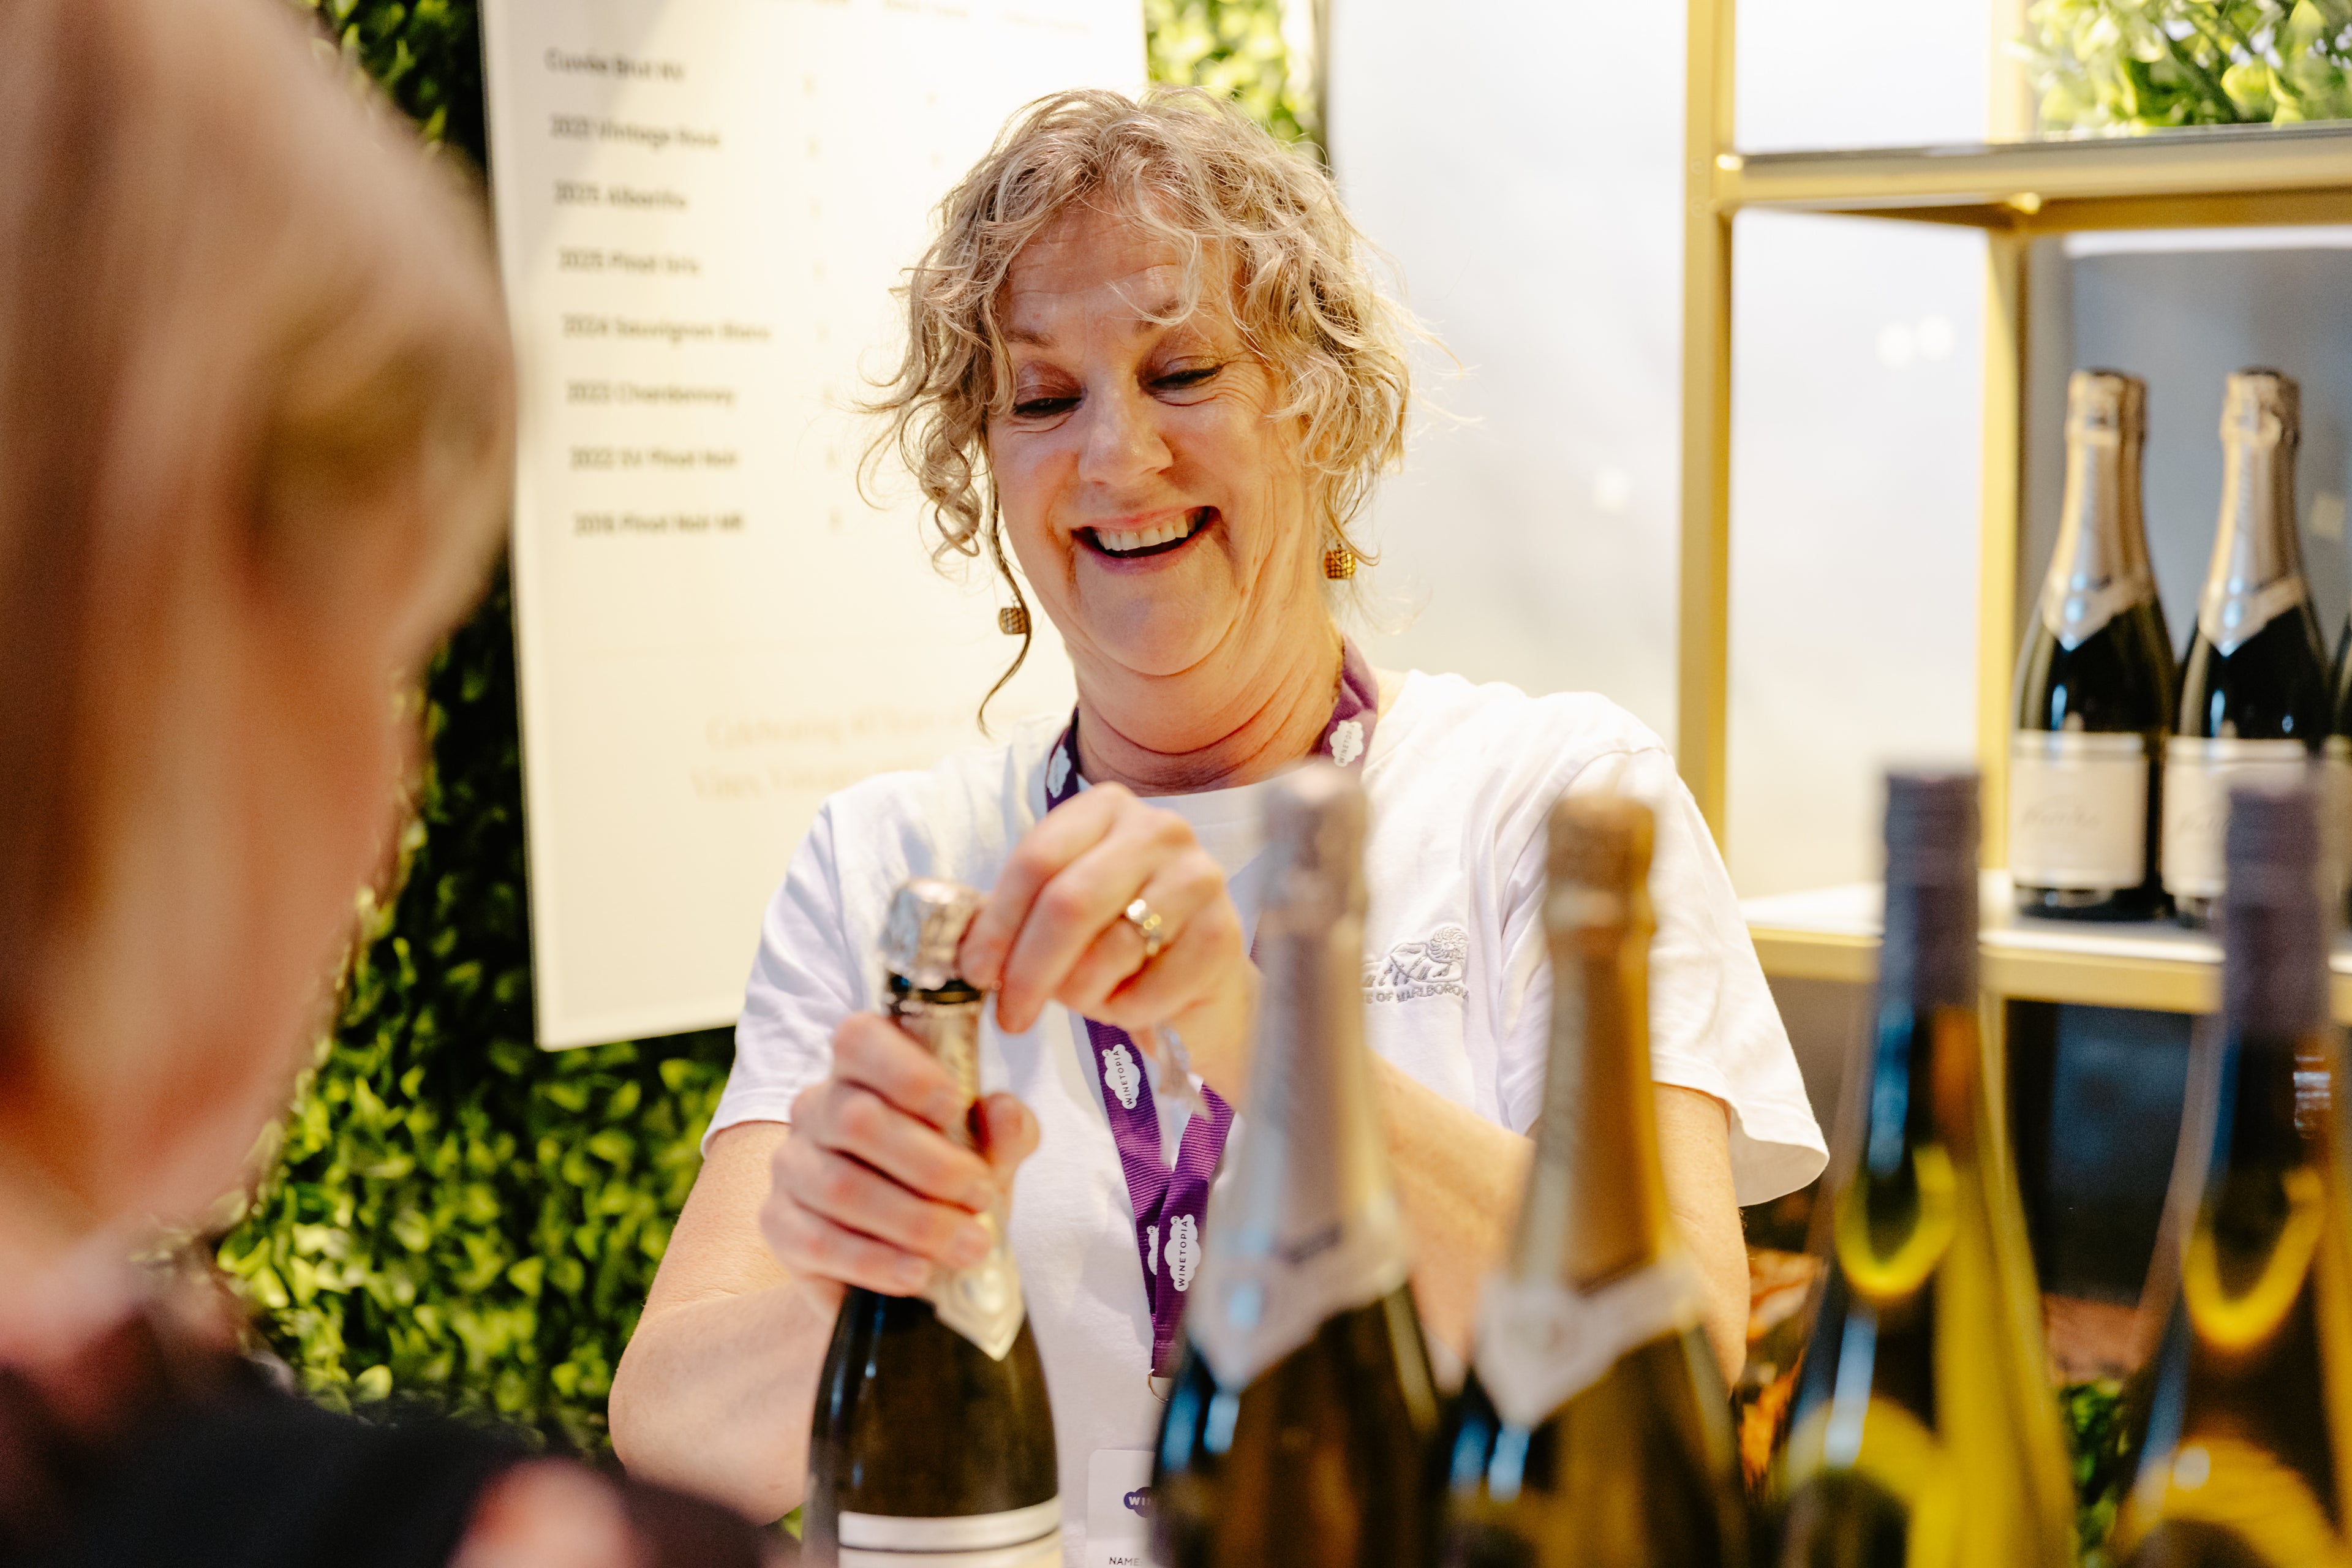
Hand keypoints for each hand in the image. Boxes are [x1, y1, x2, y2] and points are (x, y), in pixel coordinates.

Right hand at [761, 1013, 1038, 1307]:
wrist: (908, 1262)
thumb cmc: (947, 1188)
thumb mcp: (989, 1157)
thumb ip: (1004, 1132)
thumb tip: (1005, 1111)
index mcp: (864, 1070)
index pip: (859, 1039)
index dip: (904, 1069)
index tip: (952, 1105)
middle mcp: (817, 1107)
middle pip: (857, 1119)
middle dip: (931, 1164)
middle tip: (981, 1197)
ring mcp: (791, 1164)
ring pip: (841, 1185)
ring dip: (914, 1221)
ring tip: (967, 1246)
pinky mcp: (778, 1223)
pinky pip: (819, 1240)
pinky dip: (876, 1261)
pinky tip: (917, 1273)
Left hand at [957, 783, 1257, 1103]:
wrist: (1201, 975)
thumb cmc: (1119, 937)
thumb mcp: (1064, 911)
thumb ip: (1018, 916)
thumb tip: (966, 953)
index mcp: (1106, 808)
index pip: (1036, 860)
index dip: (998, 922)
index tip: (974, 971)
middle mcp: (1158, 829)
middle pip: (1069, 903)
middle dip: (1028, 970)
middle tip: (1011, 1015)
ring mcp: (1199, 877)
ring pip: (1108, 951)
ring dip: (1079, 994)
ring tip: (1082, 1002)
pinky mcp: (1224, 934)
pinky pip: (1149, 991)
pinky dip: (1123, 1013)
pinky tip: (1127, 1006)